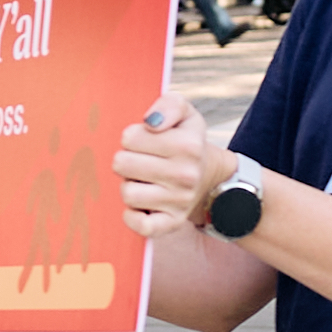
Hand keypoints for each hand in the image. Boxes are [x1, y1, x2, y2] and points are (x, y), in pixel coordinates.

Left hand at [116, 93, 234, 238]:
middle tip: (140, 162)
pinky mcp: (172, 223)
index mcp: (187, 145)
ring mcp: (179, 201)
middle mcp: (186, 175)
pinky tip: (138, 205)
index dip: (132, 137)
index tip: (144, 142)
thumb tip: (151, 122)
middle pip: (122, 164)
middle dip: (126, 161)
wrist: (209, 177)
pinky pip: (142, 226)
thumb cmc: (186, 140)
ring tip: (142, 181)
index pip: (129, 137)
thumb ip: (168, 105)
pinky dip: (132, 216)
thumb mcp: (184, 113)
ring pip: (127, 194)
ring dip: (129, 186)